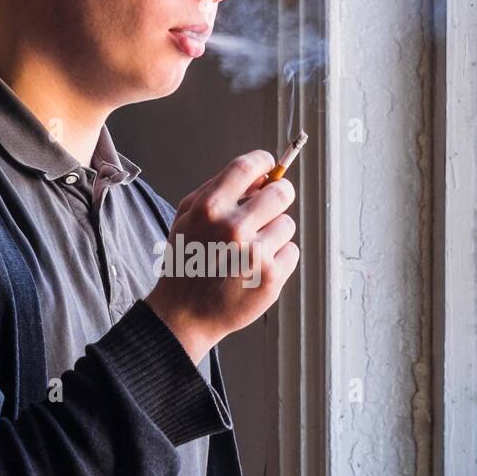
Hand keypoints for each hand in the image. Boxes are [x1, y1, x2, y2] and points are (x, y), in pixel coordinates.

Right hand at [143, 150, 299, 363]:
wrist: (185, 312)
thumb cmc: (188, 262)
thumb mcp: (188, 218)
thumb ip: (218, 191)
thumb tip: (258, 176)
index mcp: (210, 208)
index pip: (248, 167)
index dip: (264, 162)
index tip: (270, 167)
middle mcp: (233, 227)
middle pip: (281, 192)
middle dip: (278, 196)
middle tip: (270, 208)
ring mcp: (255, 253)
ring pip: (287, 224)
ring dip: (274, 233)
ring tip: (252, 250)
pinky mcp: (271, 277)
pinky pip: (291, 251)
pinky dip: (279, 259)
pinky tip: (257, 269)